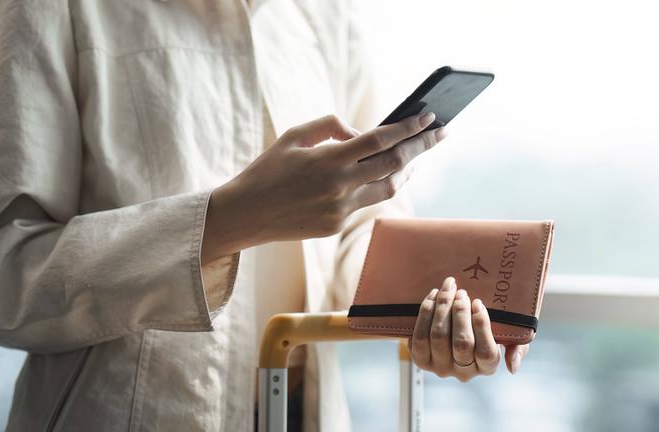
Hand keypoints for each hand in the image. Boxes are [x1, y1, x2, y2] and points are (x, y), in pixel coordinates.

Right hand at [202, 113, 445, 262]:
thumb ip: (330, 126)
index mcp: (329, 160)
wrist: (245, 214)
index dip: (409, 127)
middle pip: (395, 164)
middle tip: (440, 133)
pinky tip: (386, 176)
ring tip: (419, 156)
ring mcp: (340, 210)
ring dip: (407, 171)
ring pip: (388, 188)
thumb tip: (360, 133)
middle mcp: (340, 187)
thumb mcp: (293, 136)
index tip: (429, 117)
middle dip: (421, 147)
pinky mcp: (336, 226)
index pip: (381, 140)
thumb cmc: (266, 170)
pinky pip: (366, 203)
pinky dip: (379, 186)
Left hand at [408, 277, 530, 380]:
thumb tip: (513, 367)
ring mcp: (440, 367)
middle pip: (461, 343)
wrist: (456, 325)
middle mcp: (463, 372)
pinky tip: (433, 297)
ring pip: (438, 337)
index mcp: (487, 367)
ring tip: (448, 289)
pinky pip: (419, 337)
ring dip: (442, 309)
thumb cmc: (488, 330)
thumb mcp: (511, 339)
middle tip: (462, 292)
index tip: (478, 303)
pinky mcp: (420, 360)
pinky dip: (426, 313)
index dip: (482, 326)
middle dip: (460, 313)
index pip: (487, 352)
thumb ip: (517, 349)